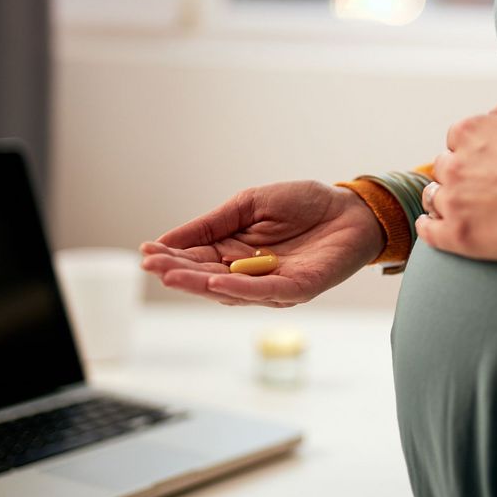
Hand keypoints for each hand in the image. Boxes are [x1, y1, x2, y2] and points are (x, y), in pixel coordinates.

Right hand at [140, 181, 384, 306]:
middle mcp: (250, 274)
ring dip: (200, 284)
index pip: (197, 260)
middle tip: (152, 266)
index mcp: (235, 253)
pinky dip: (240, 289)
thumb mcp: (249, 204)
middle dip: (179, 273)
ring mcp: (273, 285)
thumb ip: (213, 223)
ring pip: (230, 291)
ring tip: (172, 275)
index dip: (172, 258)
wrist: (351, 207)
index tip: (145, 252)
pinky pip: (266, 292)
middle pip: (207, 278)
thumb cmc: (304, 204)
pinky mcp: (299, 288)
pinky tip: (216, 282)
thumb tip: (166, 240)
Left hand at [416, 87, 496, 260]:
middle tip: (485, 184)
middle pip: (445, 166)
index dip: (476, 147)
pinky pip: (429, 231)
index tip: (492, 157)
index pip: (458, 136)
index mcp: (470, 131)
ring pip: (434, 197)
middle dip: (461, 172)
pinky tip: (435, 226)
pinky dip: (429, 228)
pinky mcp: (458, 235)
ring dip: (445, 198)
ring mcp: (453, 201)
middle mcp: (454, 164)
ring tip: (465, 206)